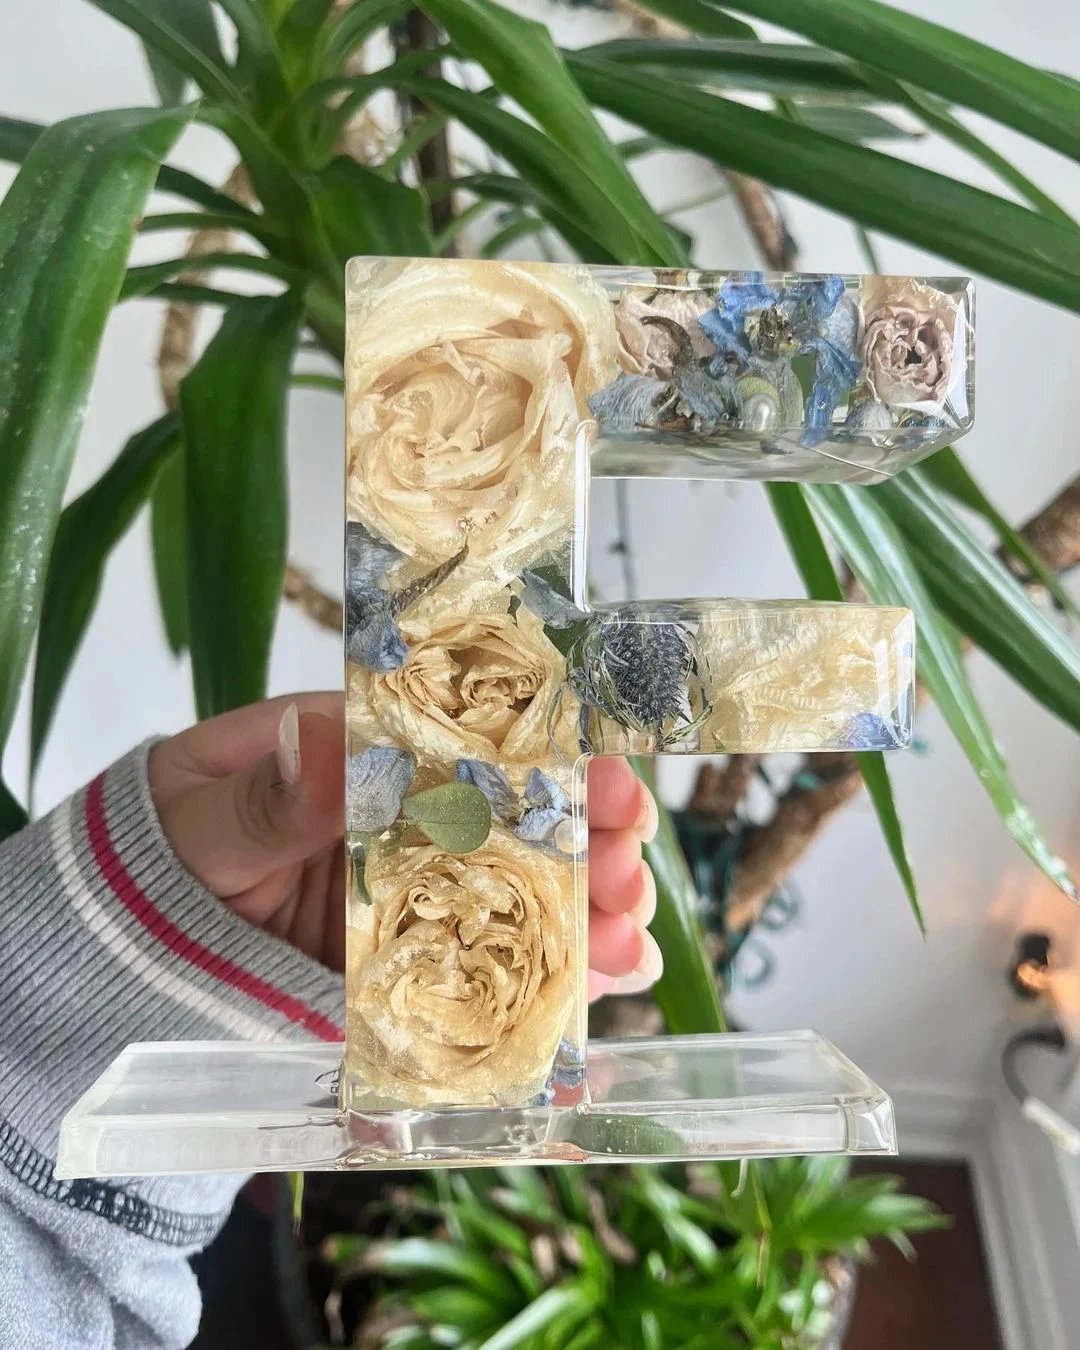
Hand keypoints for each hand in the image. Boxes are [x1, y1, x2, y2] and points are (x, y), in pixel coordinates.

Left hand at [148, 694, 661, 996]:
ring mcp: (416, 893)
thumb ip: (266, 794)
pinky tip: (601, 993)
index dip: (551, 757)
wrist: (119, 958)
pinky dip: (548, 983)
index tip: (608, 779)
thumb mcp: (200, 821)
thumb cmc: (159, 859)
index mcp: (364, 752)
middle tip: (627, 873)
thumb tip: (329, 739)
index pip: (473, 740)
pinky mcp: (414, 965)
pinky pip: (489, 971)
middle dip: (585, 843)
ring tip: (629, 941)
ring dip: (584, 915)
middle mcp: (405, 819)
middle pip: (517, 820)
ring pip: (518, 896)